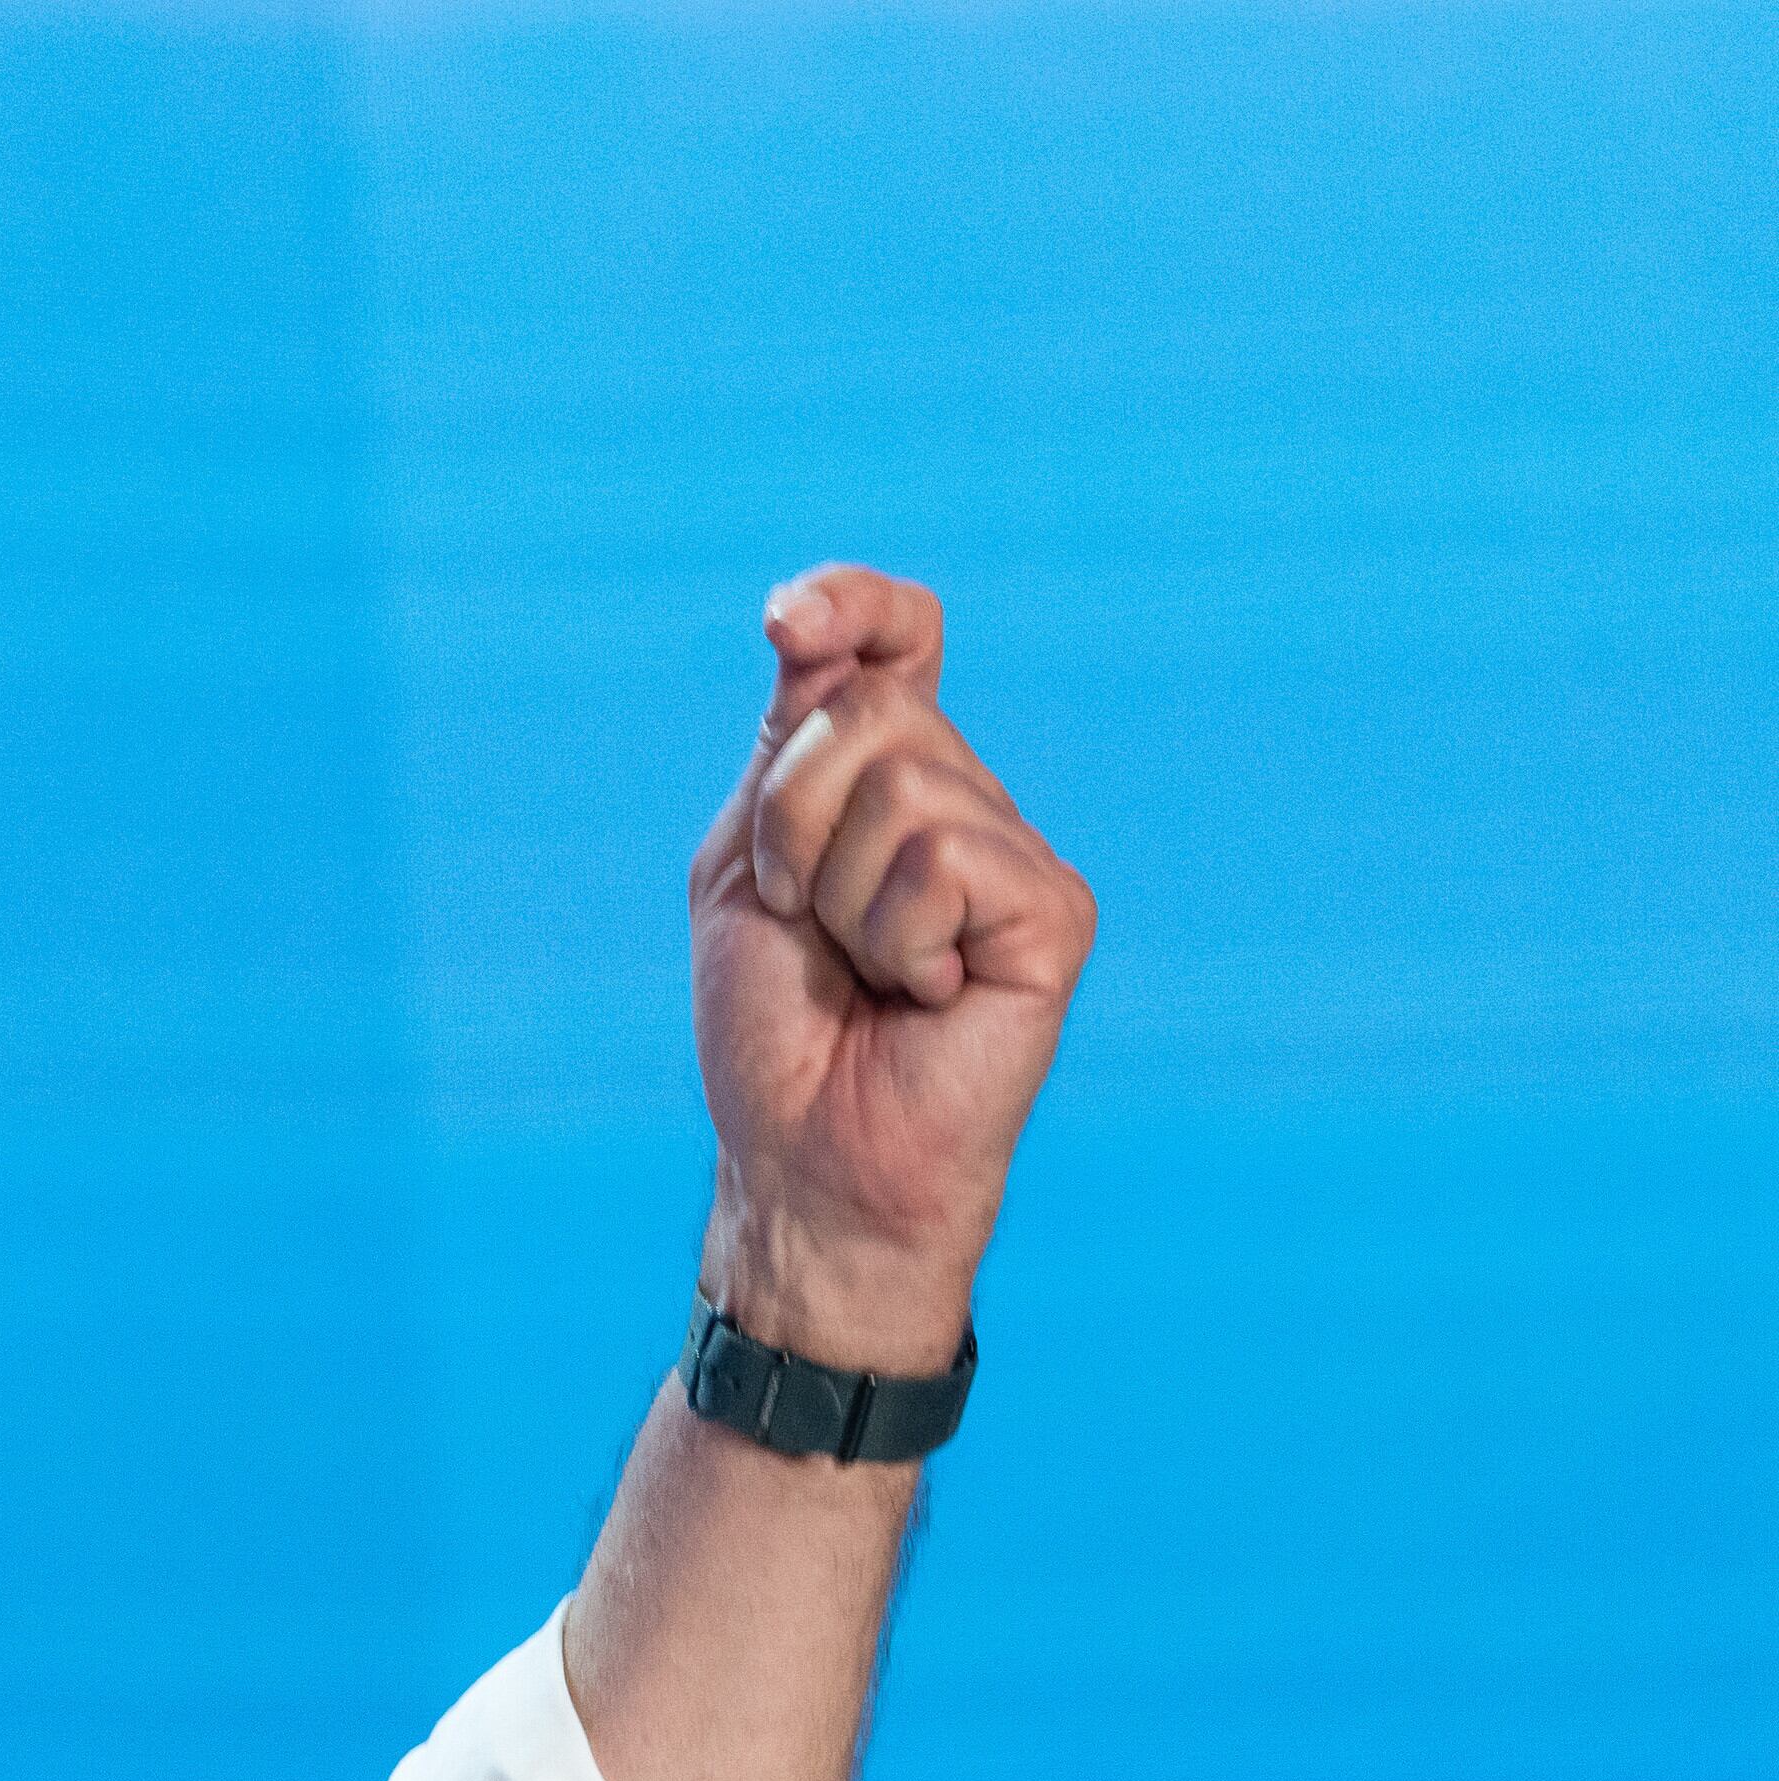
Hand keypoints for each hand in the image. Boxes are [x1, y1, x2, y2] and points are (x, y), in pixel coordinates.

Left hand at [683, 565, 1096, 1372]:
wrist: (806, 1157)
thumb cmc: (774, 1026)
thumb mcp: (745, 864)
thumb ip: (783, 742)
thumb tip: (806, 623)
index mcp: (884, 774)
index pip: (898, 634)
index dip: (854, 602)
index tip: (788, 623)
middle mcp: (963, 796)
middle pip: (867, 709)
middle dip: (788, 820)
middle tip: (802, 920)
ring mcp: (1016, 850)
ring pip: (904, 786)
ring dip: (836, 895)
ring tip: (862, 970)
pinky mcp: (1055, 910)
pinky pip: (946, 861)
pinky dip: (896, 937)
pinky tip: (919, 995)